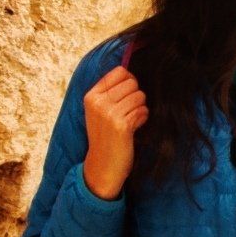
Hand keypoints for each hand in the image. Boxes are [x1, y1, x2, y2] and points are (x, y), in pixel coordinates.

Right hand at [82, 64, 148, 199]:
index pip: (120, 71)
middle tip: (128, 112)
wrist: (102, 165)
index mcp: (91, 96)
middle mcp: (98, 102)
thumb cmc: (105, 136)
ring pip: (140, 96)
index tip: (126, 96)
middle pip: (132, 82)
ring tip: (130, 121)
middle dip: (136, 96)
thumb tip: (131, 74)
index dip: (129, 81)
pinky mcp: (122, 125)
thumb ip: (110, 92)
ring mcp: (109, 113)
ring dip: (140, 108)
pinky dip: (142, 118)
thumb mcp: (99, 111)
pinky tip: (133, 129)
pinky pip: (143, 111)